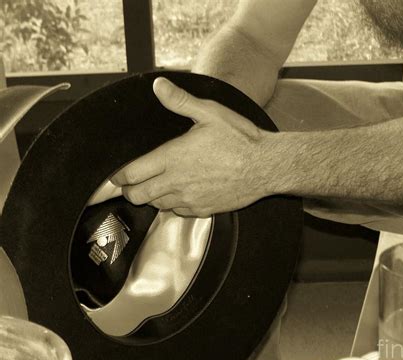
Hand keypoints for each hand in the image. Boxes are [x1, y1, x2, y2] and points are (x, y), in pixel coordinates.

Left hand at [111, 77, 273, 216]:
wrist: (265, 166)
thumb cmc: (240, 139)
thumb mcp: (210, 113)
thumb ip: (180, 101)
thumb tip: (158, 86)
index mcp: (172, 157)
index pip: (130, 174)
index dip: (118, 176)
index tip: (118, 173)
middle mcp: (176, 182)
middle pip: (136, 196)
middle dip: (129, 189)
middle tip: (134, 180)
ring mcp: (189, 199)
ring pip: (155, 205)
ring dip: (151, 196)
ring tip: (157, 184)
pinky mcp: (202, 210)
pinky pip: (176, 212)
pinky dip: (172, 204)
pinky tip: (181, 191)